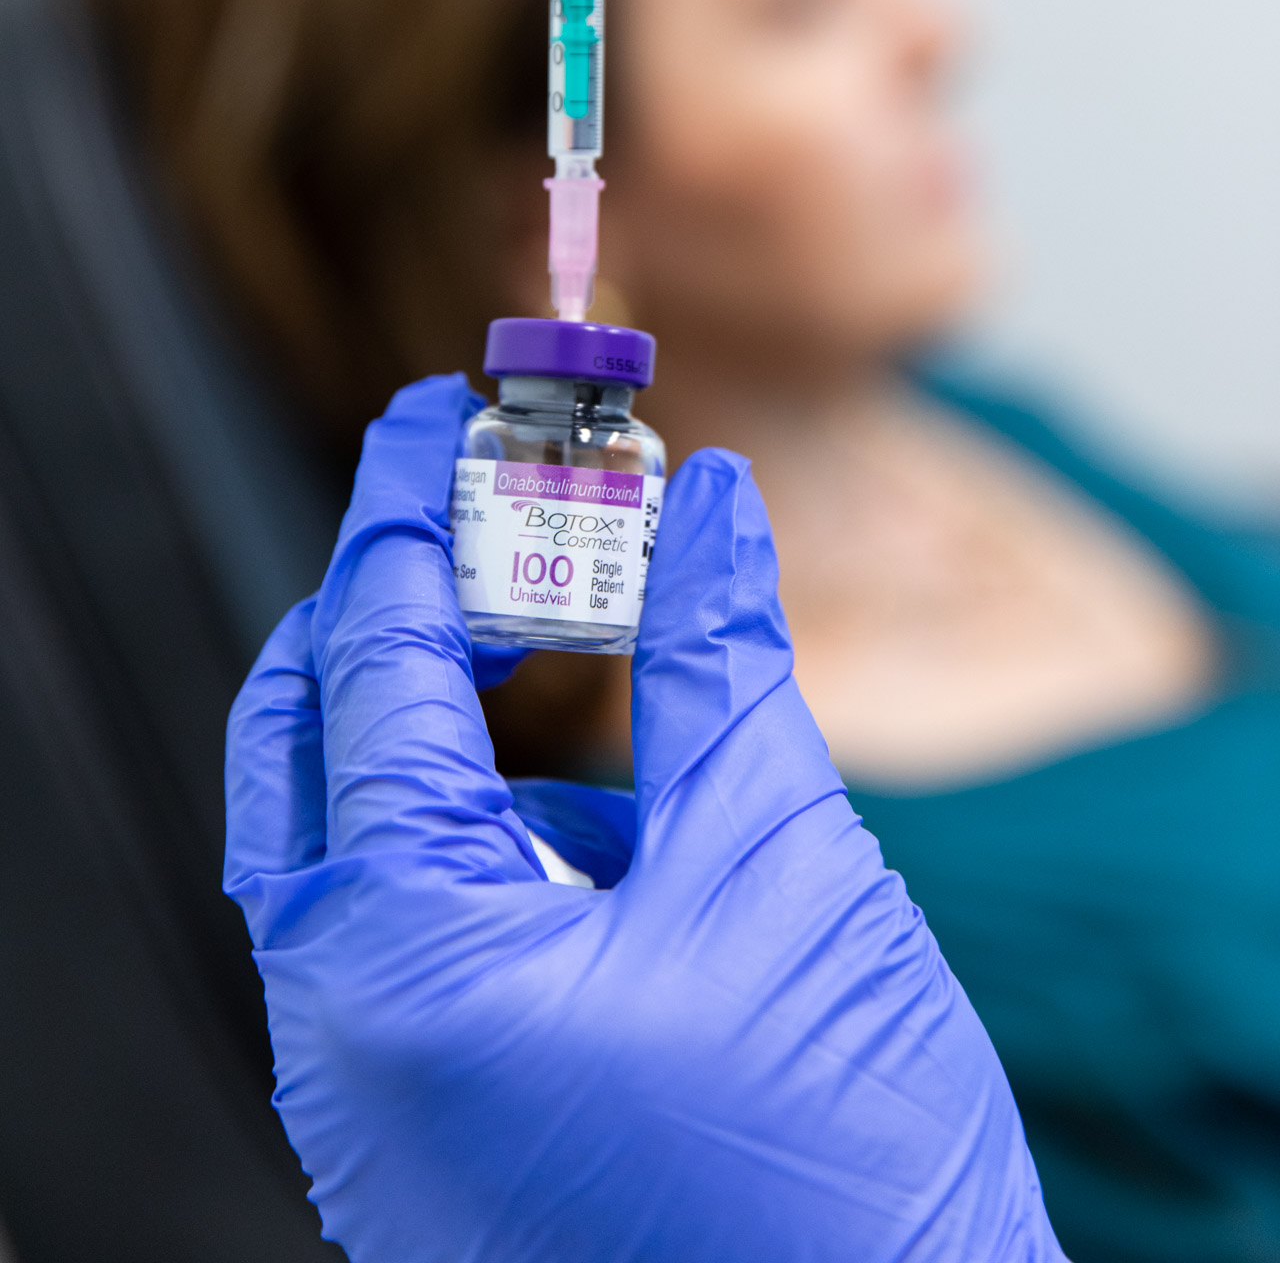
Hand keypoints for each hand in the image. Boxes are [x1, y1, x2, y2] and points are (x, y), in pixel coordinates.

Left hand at [225, 374, 1063, 1261]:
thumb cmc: (835, 1169)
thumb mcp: (778, 867)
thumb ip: (718, 663)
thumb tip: (705, 505)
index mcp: (401, 948)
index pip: (369, 657)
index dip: (409, 509)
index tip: (440, 413)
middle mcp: (342, 1029)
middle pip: (307, 746)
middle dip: (385, 611)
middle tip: (483, 521)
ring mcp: (375, 1097)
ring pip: (353, 841)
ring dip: (452, 729)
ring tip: (580, 659)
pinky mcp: (433, 1134)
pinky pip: (410, 937)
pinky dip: (482, 843)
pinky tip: (604, 816)